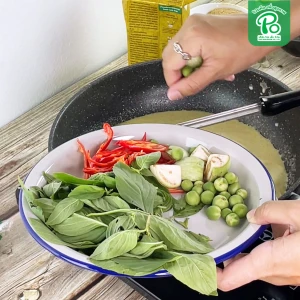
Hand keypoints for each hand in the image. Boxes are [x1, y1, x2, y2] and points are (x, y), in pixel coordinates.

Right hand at [161, 14, 276, 99]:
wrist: (261, 31)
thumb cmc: (245, 48)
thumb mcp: (215, 72)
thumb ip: (191, 85)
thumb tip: (173, 95)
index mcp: (192, 37)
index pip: (169, 64)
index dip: (173, 80)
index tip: (181, 89)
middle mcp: (189, 26)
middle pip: (170, 56)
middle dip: (179, 72)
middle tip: (193, 80)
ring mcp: (193, 23)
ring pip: (177, 51)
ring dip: (187, 65)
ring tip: (203, 70)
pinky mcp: (198, 24)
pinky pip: (187, 44)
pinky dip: (193, 56)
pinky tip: (206, 62)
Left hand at [217, 200, 299, 290]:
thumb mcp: (299, 213)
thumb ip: (271, 211)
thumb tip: (252, 215)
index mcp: (272, 260)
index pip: (229, 278)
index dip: (210, 270)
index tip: (198, 255)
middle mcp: (277, 272)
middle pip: (238, 269)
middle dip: (224, 253)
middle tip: (213, 235)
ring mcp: (286, 273)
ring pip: (254, 265)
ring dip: (241, 250)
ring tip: (232, 231)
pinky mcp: (294, 269)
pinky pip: (269, 262)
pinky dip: (259, 250)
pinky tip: (262, 231)